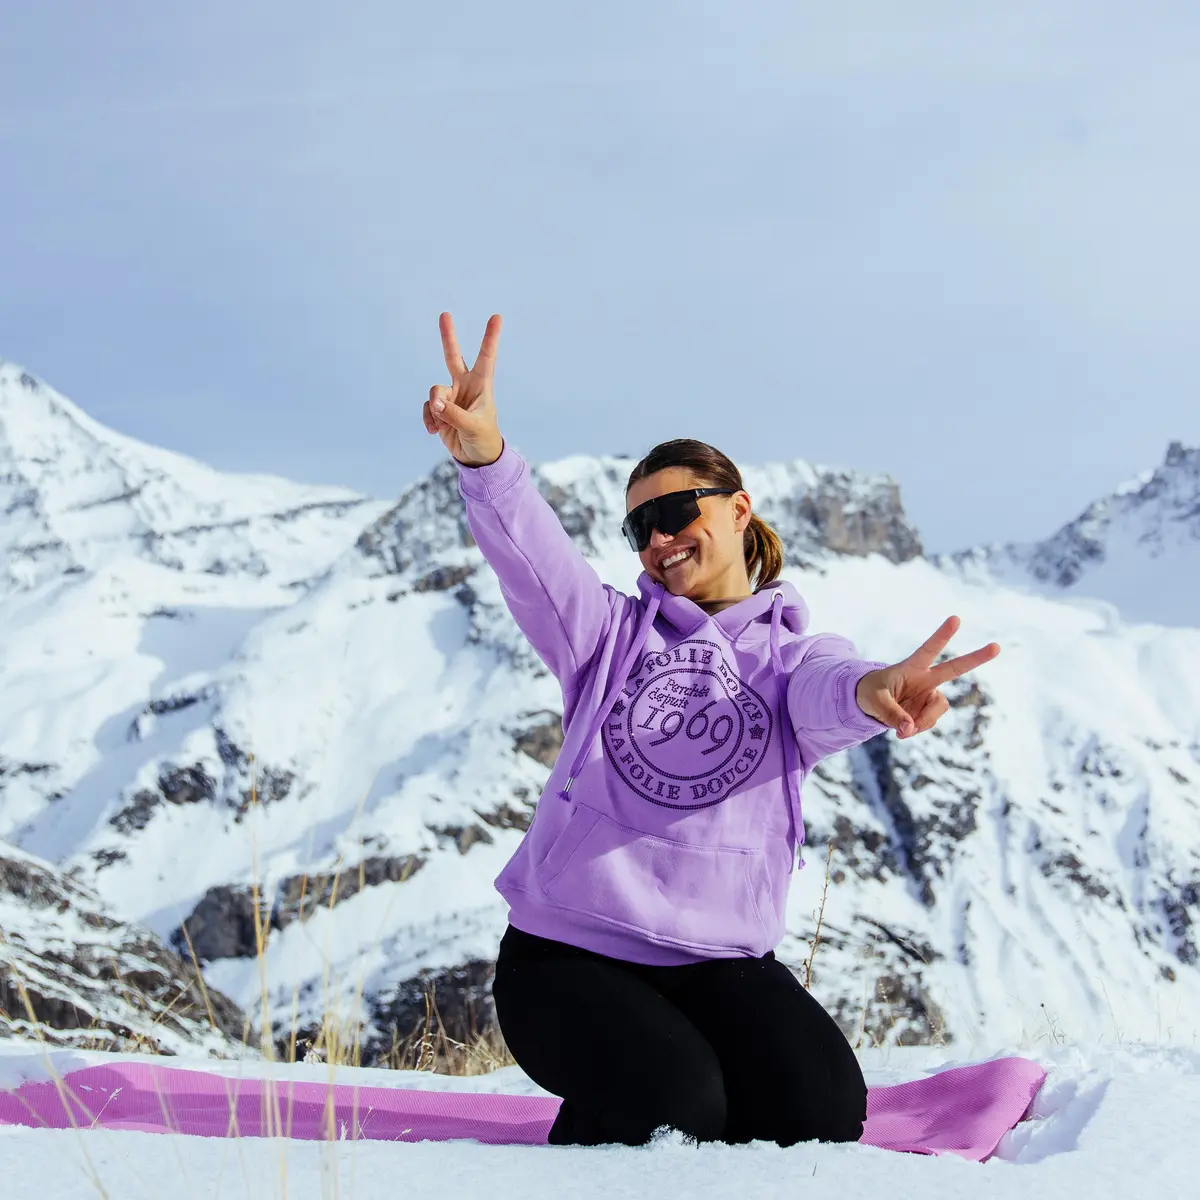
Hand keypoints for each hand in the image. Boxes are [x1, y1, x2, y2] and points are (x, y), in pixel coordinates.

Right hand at [422, 312, 504, 466]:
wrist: (475, 457)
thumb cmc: (484, 439)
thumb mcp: (473, 427)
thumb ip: (454, 414)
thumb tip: (436, 404)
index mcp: (482, 386)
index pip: (486, 358)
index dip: (490, 338)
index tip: (497, 317)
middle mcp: (465, 386)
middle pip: (453, 357)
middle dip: (448, 337)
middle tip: (445, 314)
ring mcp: (451, 397)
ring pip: (435, 392)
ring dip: (435, 407)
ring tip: (440, 422)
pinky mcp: (439, 410)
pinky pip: (428, 408)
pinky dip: (429, 419)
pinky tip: (434, 430)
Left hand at [856, 616, 999, 738]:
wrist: (869, 705)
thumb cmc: (869, 694)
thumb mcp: (874, 702)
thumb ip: (892, 714)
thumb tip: (910, 728)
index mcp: (911, 667)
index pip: (929, 649)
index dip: (942, 635)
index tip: (956, 618)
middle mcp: (925, 679)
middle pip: (955, 668)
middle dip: (976, 658)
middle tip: (997, 646)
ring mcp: (929, 695)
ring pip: (938, 709)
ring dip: (923, 721)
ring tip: (903, 731)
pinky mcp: (928, 711)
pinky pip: (929, 723)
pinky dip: (916, 729)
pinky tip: (903, 730)